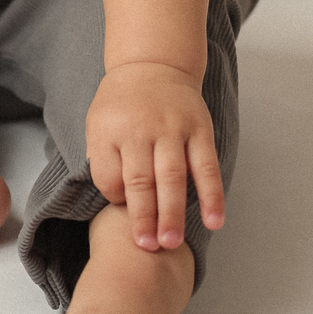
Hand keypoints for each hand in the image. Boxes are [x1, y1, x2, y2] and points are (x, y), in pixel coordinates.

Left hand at [85, 62, 223, 251]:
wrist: (152, 64)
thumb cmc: (122, 105)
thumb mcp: (99, 124)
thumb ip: (104, 160)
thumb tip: (120, 202)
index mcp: (111, 130)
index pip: (108, 175)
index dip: (114, 199)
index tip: (122, 214)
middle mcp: (141, 129)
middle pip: (141, 180)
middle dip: (144, 218)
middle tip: (147, 249)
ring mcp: (173, 128)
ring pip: (174, 177)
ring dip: (173, 213)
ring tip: (171, 244)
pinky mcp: (199, 129)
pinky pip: (207, 167)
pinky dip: (212, 196)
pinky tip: (214, 221)